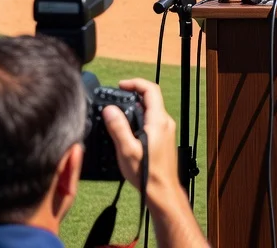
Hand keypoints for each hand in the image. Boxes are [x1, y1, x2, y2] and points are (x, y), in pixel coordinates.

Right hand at [105, 78, 184, 210]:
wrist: (162, 192)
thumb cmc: (147, 174)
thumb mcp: (127, 149)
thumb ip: (118, 127)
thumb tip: (110, 109)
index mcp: (158, 121)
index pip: (151, 90)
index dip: (135, 83)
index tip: (120, 85)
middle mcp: (165, 123)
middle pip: (150, 99)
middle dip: (132, 96)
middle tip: (115, 101)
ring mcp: (166, 131)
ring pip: (150, 111)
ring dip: (135, 109)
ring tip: (117, 117)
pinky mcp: (164, 140)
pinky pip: (151, 122)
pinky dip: (139, 120)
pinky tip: (127, 132)